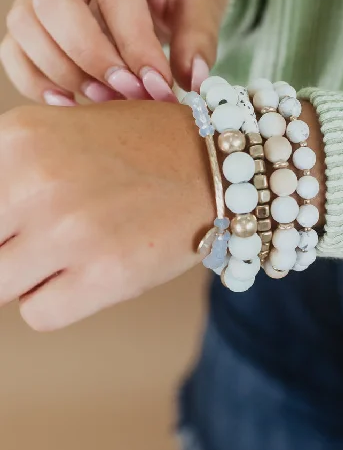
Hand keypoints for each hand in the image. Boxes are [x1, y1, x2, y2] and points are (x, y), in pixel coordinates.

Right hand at [0, 0, 227, 105]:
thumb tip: (191, 81)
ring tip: (106, 101)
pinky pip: (15, 47)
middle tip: (128, 94)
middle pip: (54, 0)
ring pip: (26, 23)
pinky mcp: (36, 14)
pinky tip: (71, 103)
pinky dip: (34, 80)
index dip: (135, 47)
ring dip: (62, 72)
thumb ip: (199, 39)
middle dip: (90, 57)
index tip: (157, 87)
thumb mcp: (204, 0)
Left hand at [0, 101, 212, 329]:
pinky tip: (88, 273)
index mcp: (16, 139)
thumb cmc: (136, 149)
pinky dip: (56, 303)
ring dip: (25, 279)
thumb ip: (7, 174)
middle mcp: (36, 182)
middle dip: (7, 249)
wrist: (214, 166)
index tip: (14, 230)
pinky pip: (38, 314)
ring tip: (64, 256)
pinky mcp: (106, 274)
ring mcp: (70, 231)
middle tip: (40, 241)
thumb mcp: (55, 135)